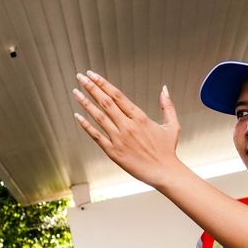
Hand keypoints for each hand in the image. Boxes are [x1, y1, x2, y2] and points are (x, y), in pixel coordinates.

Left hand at [72, 72, 182, 188]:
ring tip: (75, 92)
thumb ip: (167, 105)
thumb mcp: (172, 125)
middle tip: (81, 77)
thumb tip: (164, 88)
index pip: (117, 95)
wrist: (164, 172)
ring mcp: (119, 138)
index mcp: (140, 117)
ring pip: (99, 117)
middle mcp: (128, 125)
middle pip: (106, 102)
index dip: (103, 84)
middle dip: (91, 88)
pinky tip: (77, 116)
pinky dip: (86, 125)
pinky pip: (96, 136)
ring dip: (85, 103)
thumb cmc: (167, 150)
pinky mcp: (113, 152)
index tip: (93, 75)